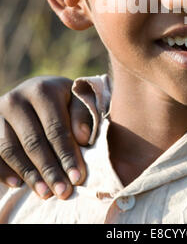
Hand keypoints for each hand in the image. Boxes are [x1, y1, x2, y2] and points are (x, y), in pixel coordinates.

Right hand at [0, 76, 93, 199]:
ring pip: (11, 149)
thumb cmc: (61, 99)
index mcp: (43, 91)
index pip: (56, 129)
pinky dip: (4, 171)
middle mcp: (17, 99)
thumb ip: (82, 114)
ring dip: (29, 174)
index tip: (77, 178)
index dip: (67, 155)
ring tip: (45, 193)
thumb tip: (82, 138)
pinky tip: (18, 185)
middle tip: (62, 192)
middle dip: (49, 170)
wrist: (35, 91)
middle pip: (33, 142)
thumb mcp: (76, 99)